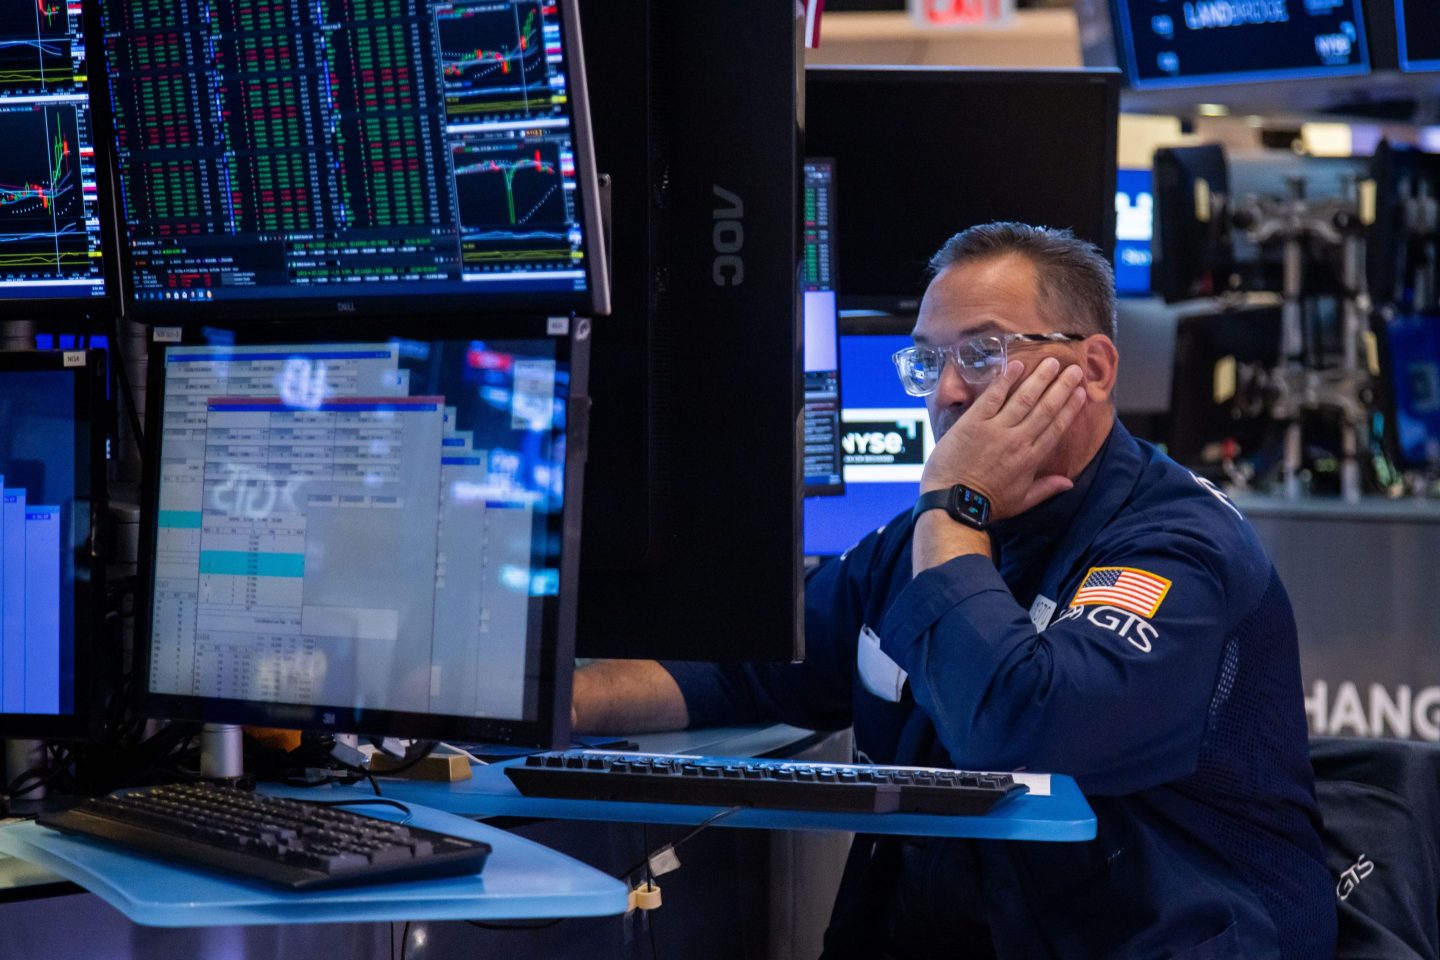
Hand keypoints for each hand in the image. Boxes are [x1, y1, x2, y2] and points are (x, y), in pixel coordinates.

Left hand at [920, 356, 1086, 521]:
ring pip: (1024, 398)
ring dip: (1040, 378)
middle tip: (1074, 370)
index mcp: (1031, 458)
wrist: (953, 504)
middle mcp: (1018, 440)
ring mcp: (995, 429)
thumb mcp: (1021, 501)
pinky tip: (1017, 364)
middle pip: (1045, 408)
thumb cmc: (985, 505)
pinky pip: (993, 396)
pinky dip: (1005, 379)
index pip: (1057, 427)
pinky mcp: (973, 422)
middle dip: (1062, 387)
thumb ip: (1046, 488)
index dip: (1070, 408)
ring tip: (1053, 362)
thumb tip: (1069, 482)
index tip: (1081, 393)